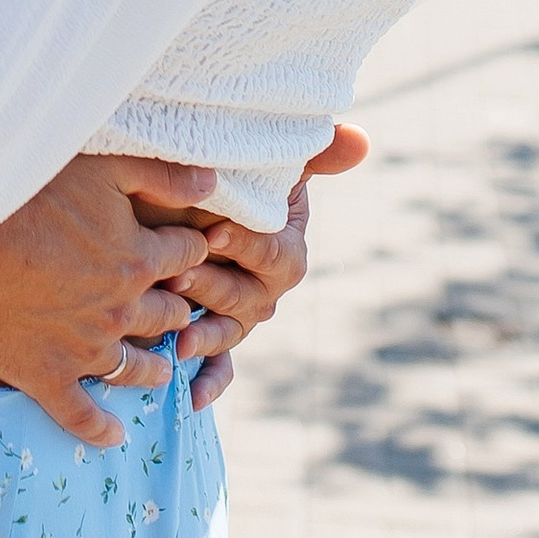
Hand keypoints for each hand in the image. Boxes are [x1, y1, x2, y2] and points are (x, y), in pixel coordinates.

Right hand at [0, 155, 218, 453]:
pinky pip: (81, 414)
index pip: (188, 257)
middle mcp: (121, 312)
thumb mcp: (105, 168)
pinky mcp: (47, 376)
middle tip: (177, 309)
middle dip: (177, 308)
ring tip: (161, 371)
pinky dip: (100, 429)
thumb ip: (163, 176)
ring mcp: (85, 350)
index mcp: (139, 260)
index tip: (190, 251)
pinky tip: (114, 436)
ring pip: (137, 370)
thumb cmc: (31, 192)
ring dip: (154, 369)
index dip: (192, 250)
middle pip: (169, 316)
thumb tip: (212, 183)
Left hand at [170, 123, 365, 410]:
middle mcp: (268, 286)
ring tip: (179, 337)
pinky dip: (211, 383)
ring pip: (232, 330)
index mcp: (285, 247)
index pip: (277, 253)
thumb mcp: (264, 162)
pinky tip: (193, 398)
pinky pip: (222, 367)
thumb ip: (311, 154)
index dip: (249, 244)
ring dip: (209, 335)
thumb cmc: (226, 176)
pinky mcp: (213, 332)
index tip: (215, 230)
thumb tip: (359, 139)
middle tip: (179, 276)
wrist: (183, 200)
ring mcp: (242, 314)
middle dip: (215, 287)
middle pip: (250, 297)